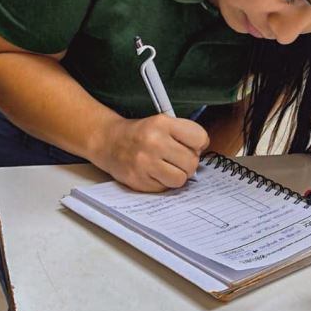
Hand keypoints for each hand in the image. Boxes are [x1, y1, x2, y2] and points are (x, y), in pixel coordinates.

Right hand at [93, 115, 209, 191]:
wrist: (109, 141)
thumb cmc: (140, 133)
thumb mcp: (161, 123)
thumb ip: (184, 134)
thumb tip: (202, 152)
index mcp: (162, 123)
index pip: (199, 138)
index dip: (199, 144)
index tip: (192, 145)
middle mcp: (154, 142)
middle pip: (192, 162)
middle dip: (188, 163)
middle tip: (178, 159)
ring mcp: (145, 163)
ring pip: (181, 178)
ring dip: (177, 175)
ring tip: (168, 167)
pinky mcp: (139, 180)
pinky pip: (165, 188)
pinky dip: (163, 183)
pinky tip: (154, 173)